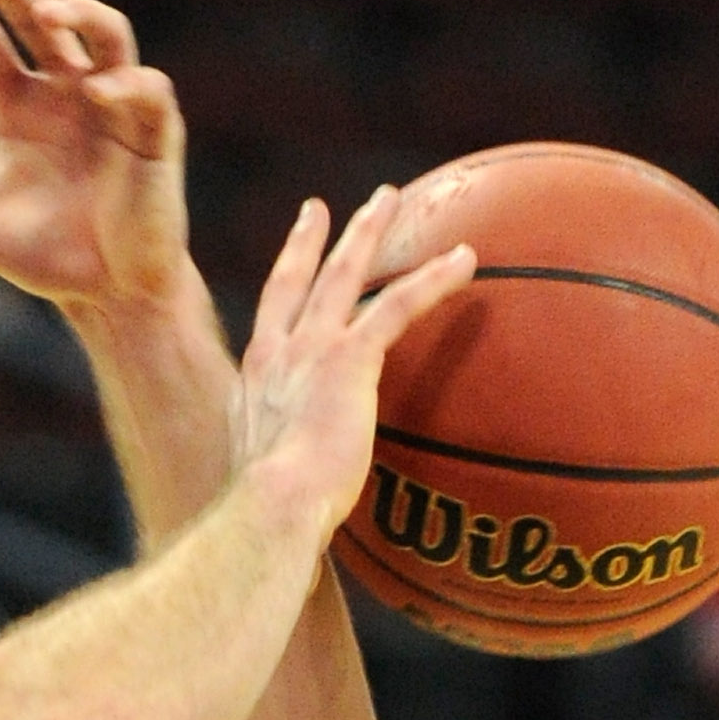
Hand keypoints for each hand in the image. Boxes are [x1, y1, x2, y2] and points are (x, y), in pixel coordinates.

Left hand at [0, 0, 190, 318]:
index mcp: (22, 106)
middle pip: (46, 20)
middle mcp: (67, 94)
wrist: (105, 294)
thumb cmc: (42, 255)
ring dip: (80, 15)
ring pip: (106, 33)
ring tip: (46, 14)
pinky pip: (146, 89)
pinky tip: (99, 92)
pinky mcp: (154, 132)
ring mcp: (113, 108)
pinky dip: (124, 85)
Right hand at [233, 186, 475, 542]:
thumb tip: (307, 519)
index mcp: (253, 385)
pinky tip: (465, 258)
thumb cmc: (268, 520)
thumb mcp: (268, 489)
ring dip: (367, 233)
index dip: (280, 285)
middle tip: (327, 207)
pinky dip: (432, 278)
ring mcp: (307, 351)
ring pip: (343, 275)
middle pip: (297, 281)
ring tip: (390, 199)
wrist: (270, 509)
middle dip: (314, 240)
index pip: (267, 322)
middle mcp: (274, 356)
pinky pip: (397, 304)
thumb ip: (288, 478)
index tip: (291, 257)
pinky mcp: (347, 358)